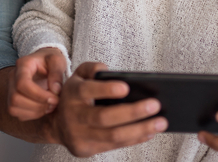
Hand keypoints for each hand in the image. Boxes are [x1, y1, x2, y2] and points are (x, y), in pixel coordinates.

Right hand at [9, 48, 68, 120]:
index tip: (54, 98)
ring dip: (34, 111)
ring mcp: (11, 89)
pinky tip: (44, 108)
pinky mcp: (13, 100)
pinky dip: (32, 115)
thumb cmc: (51, 60)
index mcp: (23, 65)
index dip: (38, 95)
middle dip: (37, 105)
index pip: (22, 83)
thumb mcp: (57, 60)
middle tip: (54, 103)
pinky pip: (18, 113)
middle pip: (15, 98)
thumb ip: (57, 72)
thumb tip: (55, 90)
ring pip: (13, 108)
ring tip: (50, 106)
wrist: (45, 62)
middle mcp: (13, 77)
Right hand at [48, 62, 167, 156]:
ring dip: (140, 129)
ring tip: (161, 122)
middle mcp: (73, 116)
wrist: (56, 123)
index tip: (126, 87)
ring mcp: (79, 136)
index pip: (87, 91)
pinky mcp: (86, 150)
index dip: (106, 90)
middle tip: (155, 105)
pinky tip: (150, 132)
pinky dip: (134, 139)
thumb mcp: (78, 75)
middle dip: (132, 112)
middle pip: (104, 117)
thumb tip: (107, 70)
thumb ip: (92, 68)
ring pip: (112, 136)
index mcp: (71, 94)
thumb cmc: (75, 94)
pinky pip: (114, 146)